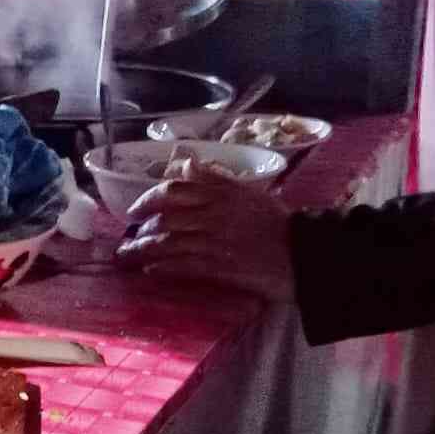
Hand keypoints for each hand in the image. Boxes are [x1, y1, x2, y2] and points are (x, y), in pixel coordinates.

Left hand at [114, 179, 296, 300]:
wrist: (304, 254)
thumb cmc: (277, 223)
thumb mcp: (247, 191)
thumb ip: (214, 178)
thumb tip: (185, 162)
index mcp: (220, 194)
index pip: (173, 190)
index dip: (148, 198)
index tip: (135, 210)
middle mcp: (213, 215)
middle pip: (164, 219)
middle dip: (141, 230)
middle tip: (129, 238)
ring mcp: (215, 242)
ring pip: (168, 243)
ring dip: (143, 250)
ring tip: (130, 256)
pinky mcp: (219, 267)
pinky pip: (182, 266)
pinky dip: (163, 267)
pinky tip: (151, 270)